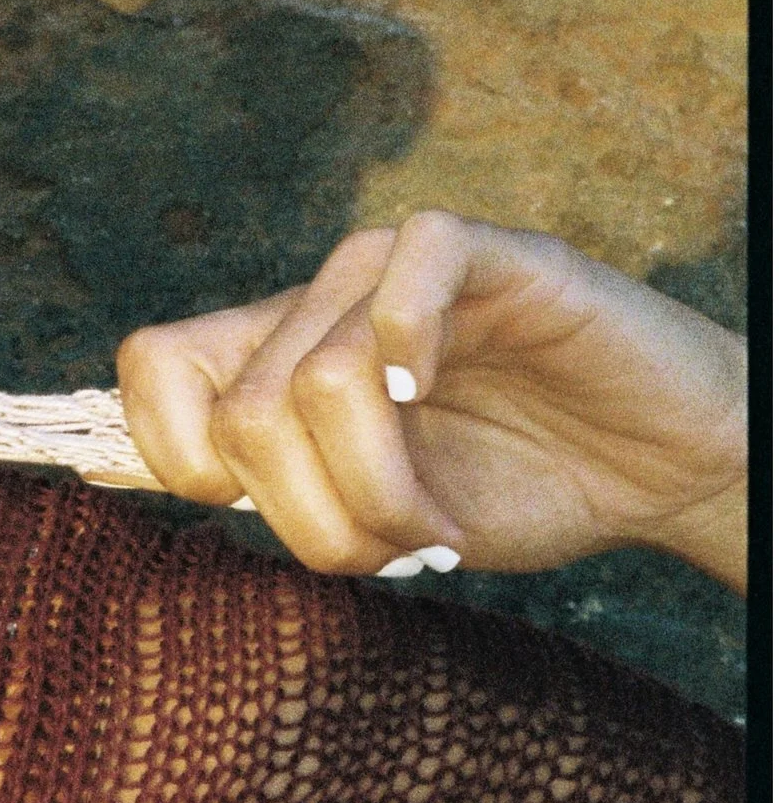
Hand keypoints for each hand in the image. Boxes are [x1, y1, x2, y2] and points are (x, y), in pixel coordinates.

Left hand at [117, 212, 745, 590]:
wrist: (659, 468)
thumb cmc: (516, 487)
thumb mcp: (376, 517)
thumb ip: (282, 493)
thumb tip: (143, 478)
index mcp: (280, 355)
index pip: (153, 365)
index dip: (178, 457)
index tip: (269, 520)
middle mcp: (325, 300)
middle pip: (244, 411)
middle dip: (315, 516)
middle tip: (398, 550)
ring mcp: (401, 269)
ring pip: (319, 376)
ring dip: (381, 491)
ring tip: (442, 530)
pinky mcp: (492, 252)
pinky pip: (411, 260)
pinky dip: (409, 347)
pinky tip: (434, 398)